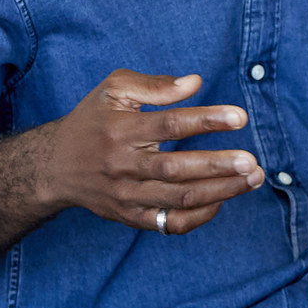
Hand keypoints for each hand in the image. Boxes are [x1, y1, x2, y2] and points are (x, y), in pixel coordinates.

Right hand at [46, 70, 263, 235]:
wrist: (54, 167)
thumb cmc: (92, 121)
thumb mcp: (113, 91)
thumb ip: (154, 85)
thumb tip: (195, 83)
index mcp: (120, 130)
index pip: (168, 125)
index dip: (206, 120)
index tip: (240, 117)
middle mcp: (122, 166)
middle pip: (176, 169)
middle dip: (218, 166)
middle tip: (252, 161)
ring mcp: (127, 196)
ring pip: (179, 199)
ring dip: (221, 191)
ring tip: (253, 178)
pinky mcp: (130, 217)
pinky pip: (171, 224)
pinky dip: (200, 215)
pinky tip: (223, 198)